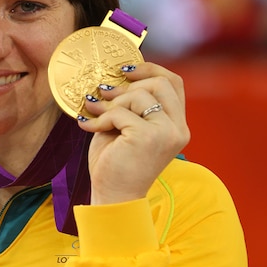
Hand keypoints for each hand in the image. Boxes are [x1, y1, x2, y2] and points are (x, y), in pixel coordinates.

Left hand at [77, 62, 189, 204]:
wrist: (113, 197)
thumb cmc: (117, 164)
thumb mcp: (127, 127)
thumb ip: (129, 104)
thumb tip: (114, 78)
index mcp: (177, 125)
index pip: (173, 83)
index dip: (151, 69)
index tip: (125, 70)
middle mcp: (178, 129)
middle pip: (160, 83)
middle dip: (127, 85)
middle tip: (103, 92)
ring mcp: (166, 133)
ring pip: (139, 95)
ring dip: (111, 103)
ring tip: (94, 113)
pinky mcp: (147, 137)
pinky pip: (120, 112)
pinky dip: (101, 117)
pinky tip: (89, 127)